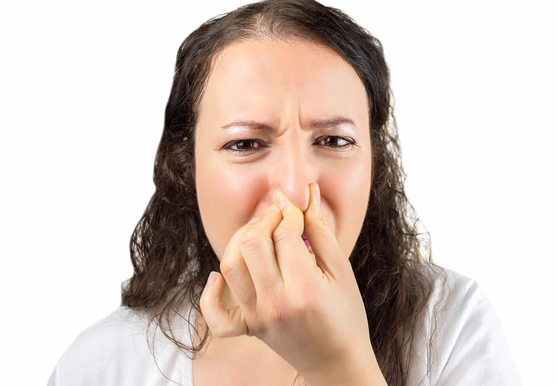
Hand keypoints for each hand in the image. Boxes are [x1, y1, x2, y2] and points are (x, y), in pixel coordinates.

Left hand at [200, 183, 385, 384]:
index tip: (298, 209)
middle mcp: (275, 303)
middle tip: (281, 217)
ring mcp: (258, 317)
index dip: (291, 213)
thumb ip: (321, 231)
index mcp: (305, 288)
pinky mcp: (249, 328)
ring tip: (261, 234)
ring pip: (230, 265)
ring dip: (241, 240)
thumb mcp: (342, 272)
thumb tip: (308, 194)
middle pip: (252, 243)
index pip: (285, 234)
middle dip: (265, 220)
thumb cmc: (347, 316)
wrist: (337, 363)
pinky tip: (219, 276)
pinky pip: (216, 315)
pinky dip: (210, 293)